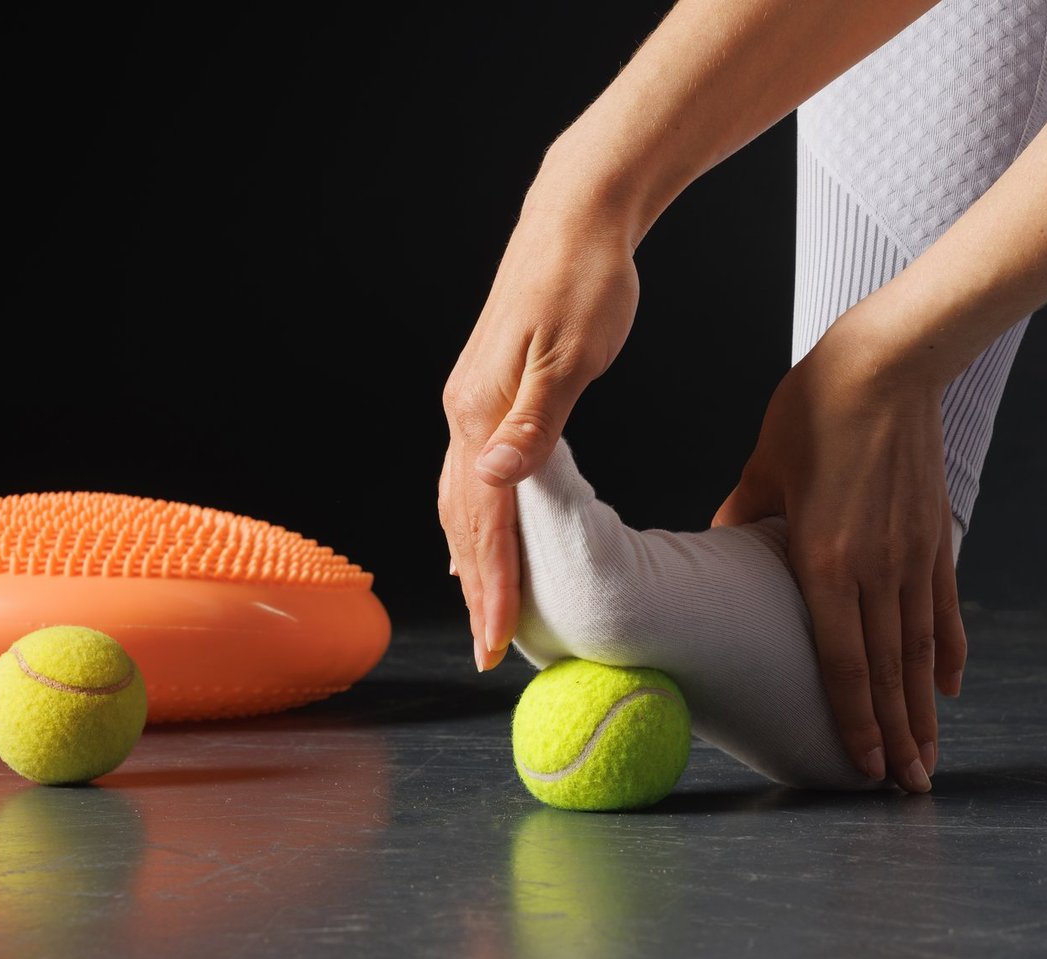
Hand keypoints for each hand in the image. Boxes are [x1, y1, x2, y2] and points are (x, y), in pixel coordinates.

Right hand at [439, 196, 638, 669]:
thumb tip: (493, 480)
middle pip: (462, 522)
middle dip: (477, 590)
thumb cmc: (587, 282)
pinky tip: (483, 534)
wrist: (574, 218)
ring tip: (482, 609)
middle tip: (491, 652)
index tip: (497, 645)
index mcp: (482, 412)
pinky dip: (473, 519)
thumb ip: (536, 424)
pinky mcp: (485, 392)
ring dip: (470, 560)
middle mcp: (465, 413)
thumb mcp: (572, 355)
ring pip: (459, 501)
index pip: (485, 522)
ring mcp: (470, 402)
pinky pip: (468, 476)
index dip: (493, 588)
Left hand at [713, 314, 964, 791]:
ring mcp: (913, 556)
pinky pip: (945, 607)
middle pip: (890, 672)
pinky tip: (951, 687)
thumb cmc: (813, 409)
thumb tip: (715, 550)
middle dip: (898, 737)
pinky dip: (950, 651)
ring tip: (929, 759)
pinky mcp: (935, 536)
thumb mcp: (760, 467)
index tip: (863, 767)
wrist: (889, 362)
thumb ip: (741, 517)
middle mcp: (877, 570)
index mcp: (825, 560)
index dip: (855, 720)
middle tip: (906, 790)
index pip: (843, 661)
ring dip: (925, 711)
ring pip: (922, 651)